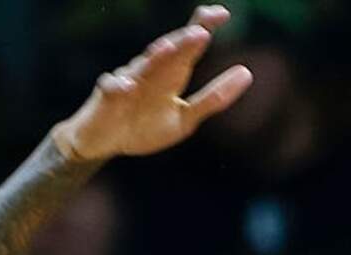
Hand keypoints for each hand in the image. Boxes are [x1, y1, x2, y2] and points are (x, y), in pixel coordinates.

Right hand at [51, 4, 252, 160]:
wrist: (105, 144)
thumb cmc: (144, 128)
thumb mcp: (184, 120)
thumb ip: (213, 98)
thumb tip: (246, 72)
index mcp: (172, 74)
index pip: (188, 45)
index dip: (203, 26)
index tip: (223, 14)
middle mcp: (151, 71)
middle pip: (167, 51)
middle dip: (182, 41)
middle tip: (200, 32)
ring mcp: (127, 82)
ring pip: (141, 65)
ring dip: (154, 57)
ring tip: (168, 48)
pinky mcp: (106, 98)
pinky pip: (111, 87)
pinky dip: (117, 86)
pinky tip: (127, 87)